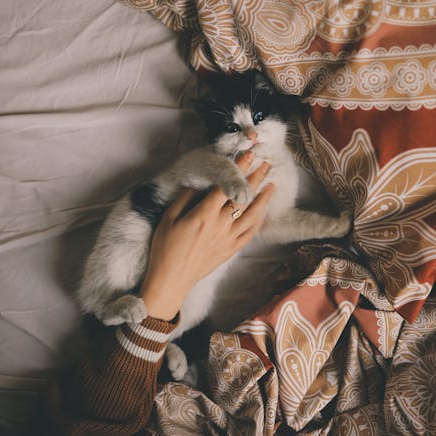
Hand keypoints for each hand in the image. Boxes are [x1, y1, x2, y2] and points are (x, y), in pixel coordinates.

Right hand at [139, 152, 274, 320]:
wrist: (171, 280)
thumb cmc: (165, 249)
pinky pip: (250, 233)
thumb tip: (197, 185)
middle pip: (242, 197)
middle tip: (264, 163)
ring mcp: (228, 239)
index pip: (226, 186)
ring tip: (271, 184)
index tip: (247, 155)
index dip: (238, 169)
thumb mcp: (168, 219)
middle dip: (254, 178)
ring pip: (252, 215)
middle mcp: (221, 225)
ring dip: (263, 198)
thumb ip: (184, 198)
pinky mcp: (231, 250)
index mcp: (204, 215)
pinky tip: (263, 212)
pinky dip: (259, 220)